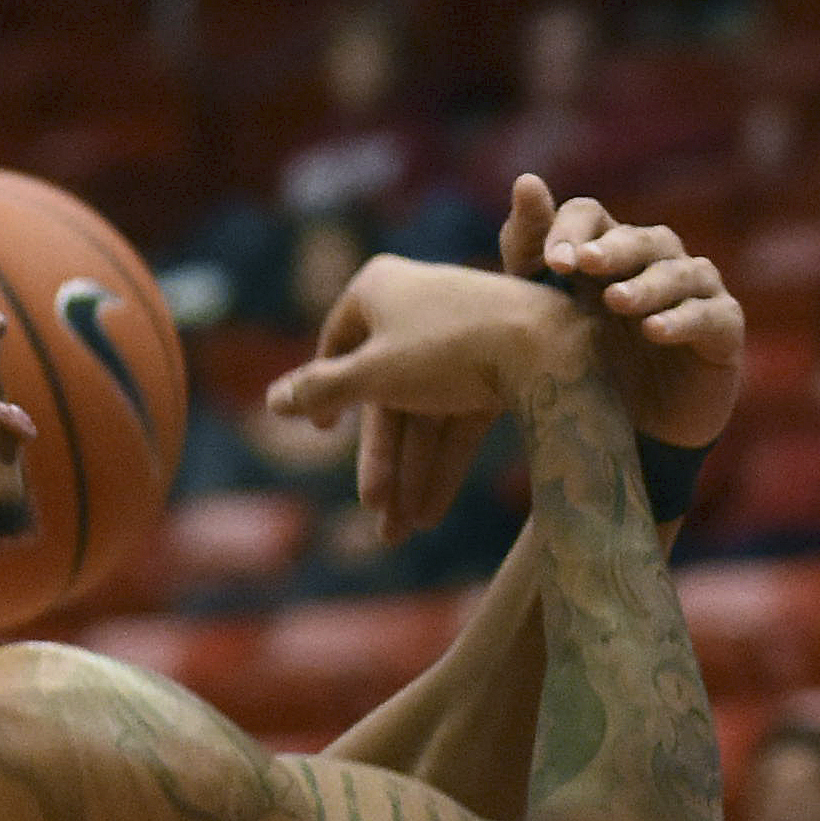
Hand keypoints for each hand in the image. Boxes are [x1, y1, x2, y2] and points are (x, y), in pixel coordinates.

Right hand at [268, 258, 593, 534]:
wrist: (548, 344)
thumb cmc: (444, 349)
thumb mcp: (369, 375)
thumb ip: (319, 391)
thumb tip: (271, 401)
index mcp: (378, 288)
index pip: (337, 342)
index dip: (326, 392)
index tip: (324, 432)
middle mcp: (417, 305)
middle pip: (385, 394)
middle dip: (381, 462)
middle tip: (375, 514)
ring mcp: (458, 336)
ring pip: (423, 414)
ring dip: (411, 473)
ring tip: (402, 532)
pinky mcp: (496, 363)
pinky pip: (457, 417)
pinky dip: (444, 462)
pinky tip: (431, 513)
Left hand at [514, 177, 744, 451]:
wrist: (629, 432)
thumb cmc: (588, 365)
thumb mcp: (549, 312)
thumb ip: (531, 253)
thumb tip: (526, 180)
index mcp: (608, 251)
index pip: (590, 215)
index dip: (569, 229)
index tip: (551, 263)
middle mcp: (656, 262)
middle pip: (639, 238)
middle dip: (610, 248)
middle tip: (583, 263)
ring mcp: (696, 292)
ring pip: (679, 272)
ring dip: (646, 285)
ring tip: (616, 301)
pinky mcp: (723, 329)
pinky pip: (709, 316)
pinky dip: (683, 320)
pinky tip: (655, 332)